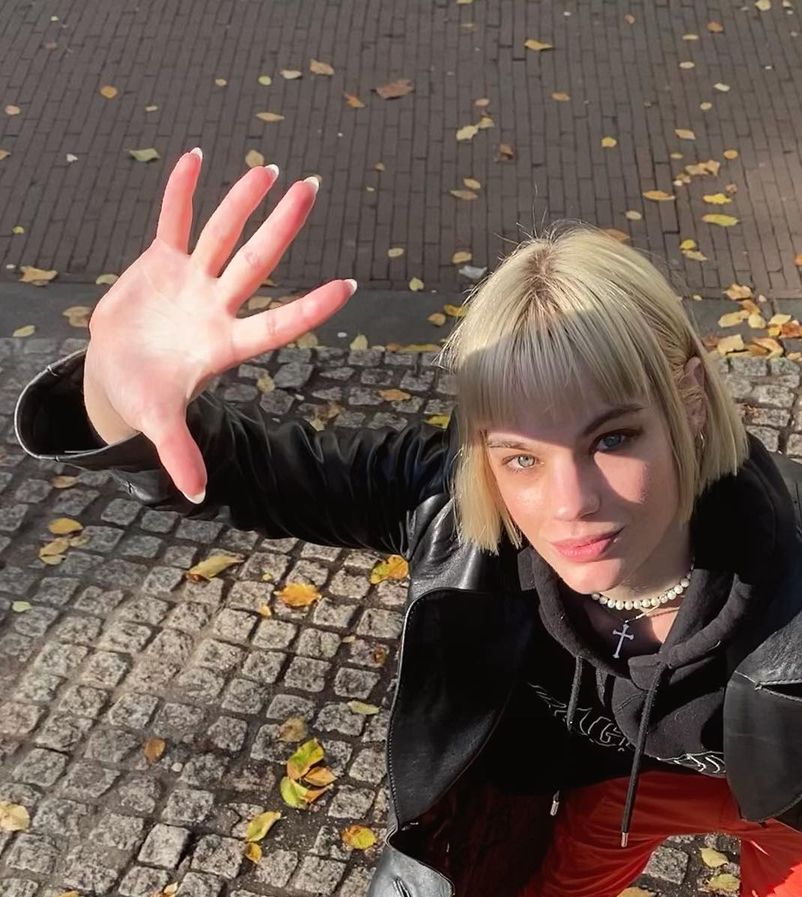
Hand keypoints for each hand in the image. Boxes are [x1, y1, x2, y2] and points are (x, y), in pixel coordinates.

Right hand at [84, 149, 356, 501]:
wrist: (115, 371)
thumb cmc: (144, 397)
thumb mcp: (158, 423)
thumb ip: (180, 453)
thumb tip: (195, 495)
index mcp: (225, 344)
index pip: (277, 322)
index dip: (310, 307)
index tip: (348, 289)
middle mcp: (217, 306)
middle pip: (256, 261)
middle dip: (282, 227)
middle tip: (313, 189)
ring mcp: (192, 280)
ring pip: (222, 233)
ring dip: (241, 201)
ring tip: (269, 167)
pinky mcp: (161, 262)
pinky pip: (173, 220)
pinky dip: (181, 192)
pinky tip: (197, 158)